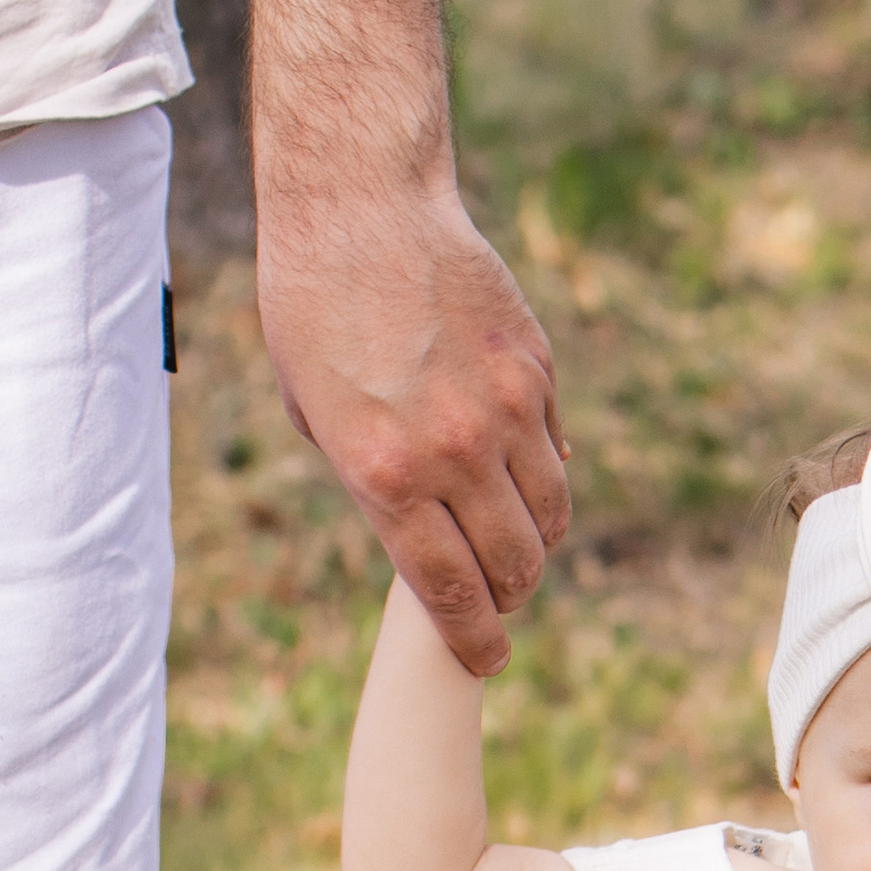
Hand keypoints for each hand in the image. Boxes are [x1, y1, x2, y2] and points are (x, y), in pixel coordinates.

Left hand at [256, 163, 570, 675]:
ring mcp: (504, 409)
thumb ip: (379, 490)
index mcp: (385, 474)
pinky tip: (517, 470)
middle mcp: (452, 450)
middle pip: (514, 565)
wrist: (360, 209)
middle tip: (498, 597)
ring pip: (551, 518)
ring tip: (514, 542)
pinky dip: (544, 476)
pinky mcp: (536, 371)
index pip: (450, 591)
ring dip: (537, 545)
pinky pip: (555, 453)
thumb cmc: (315, 314)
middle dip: (508, 597)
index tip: (486, 660)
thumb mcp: (321, 420)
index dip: (474, 640)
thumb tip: (438, 541)